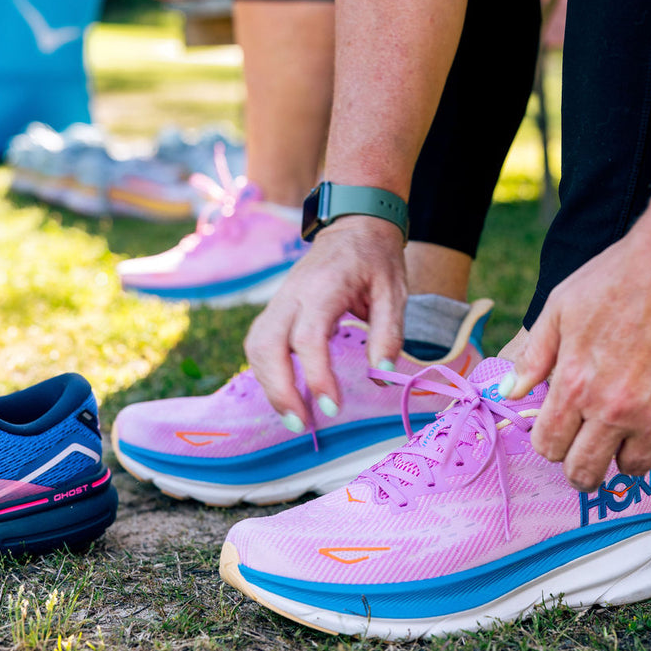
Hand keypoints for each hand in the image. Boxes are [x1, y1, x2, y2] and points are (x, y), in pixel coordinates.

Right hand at [245, 216, 406, 428]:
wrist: (355, 225)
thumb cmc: (376, 259)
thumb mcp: (394, 290)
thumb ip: (389, 332)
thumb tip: (381, 377)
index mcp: (323, 288)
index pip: (307, 338)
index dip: (316, 376)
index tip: (332, 409)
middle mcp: (292, 294)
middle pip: (267, 346)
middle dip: (279, 391)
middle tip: (303, 425)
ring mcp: (279, 300)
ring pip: (256, 346)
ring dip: (269, 385)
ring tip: (294, 417)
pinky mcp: (276, 308)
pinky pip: (259, 343)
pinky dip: (266, 372)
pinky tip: (286, 392)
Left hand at [510, 218, 650, 490]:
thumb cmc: (618, 275)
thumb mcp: (560, 306)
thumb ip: (534, 354)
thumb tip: (510, 391)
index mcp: (575, 385)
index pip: (549, 446)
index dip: (549, 444)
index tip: (558, 434)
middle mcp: (614, 408)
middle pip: (587, 471)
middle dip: (581, 468)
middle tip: (588, 453)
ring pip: (637, 467)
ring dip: (627, 454)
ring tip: (628, 429)